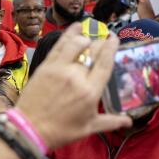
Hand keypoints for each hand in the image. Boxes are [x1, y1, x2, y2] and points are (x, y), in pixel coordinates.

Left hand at [16, 23, 131, 148]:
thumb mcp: (89, 128)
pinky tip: (75, 27)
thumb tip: (129, 122)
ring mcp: (60, 69)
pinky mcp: (46, 66)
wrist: (30, 129)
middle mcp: (77, 76)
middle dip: (100, 43)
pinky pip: (59, 46)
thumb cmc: (61, 131)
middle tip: (102, 40)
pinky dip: (68, 34)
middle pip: (93, 51)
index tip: (114, 38)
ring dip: (85, 38)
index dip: (111, 47)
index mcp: (91, 91)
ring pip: (77, 44)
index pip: (105, 62)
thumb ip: (110, 121)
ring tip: (88, 38)